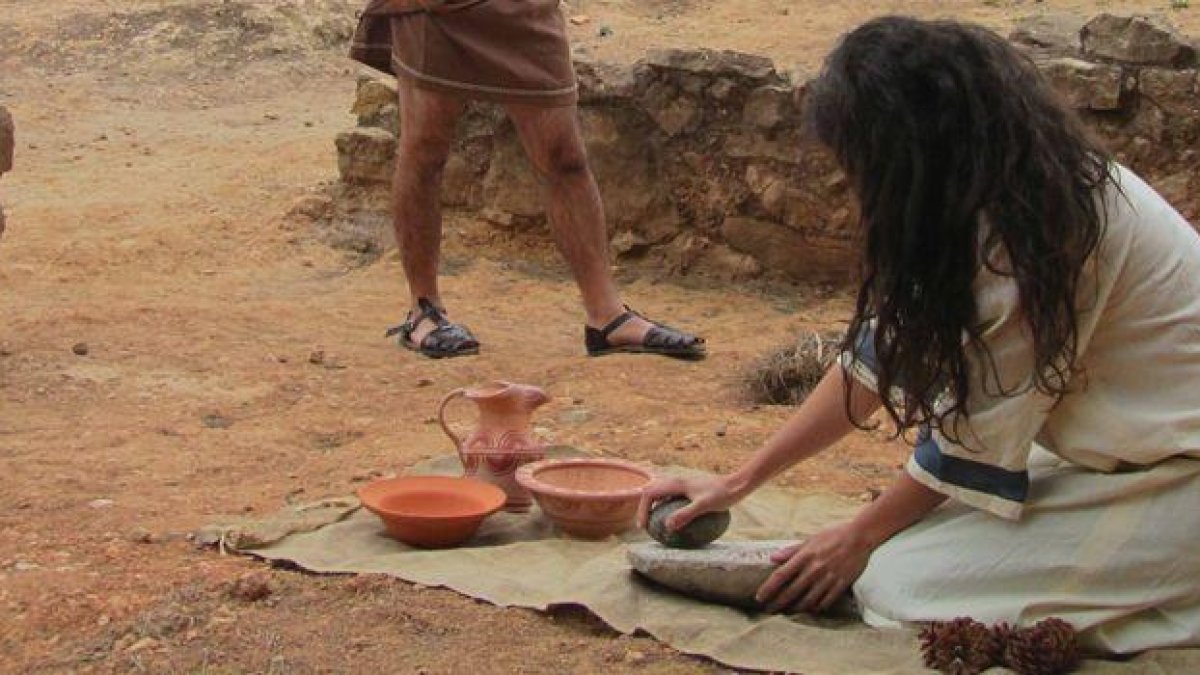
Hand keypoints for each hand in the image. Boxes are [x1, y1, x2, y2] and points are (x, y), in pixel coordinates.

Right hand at [636, 475, 741, 530]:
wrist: (737, 484)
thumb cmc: (722, 495)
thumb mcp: (704, 506)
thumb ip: (685, 515)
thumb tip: (667, 526)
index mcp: (676, 484)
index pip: (649, 494)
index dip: (642, 510)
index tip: (644, 527)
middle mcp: (676, 481)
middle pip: (651, 492)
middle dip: (644, 508)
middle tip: (645, 526)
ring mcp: (683, 484)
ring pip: (660, 493)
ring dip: (654, 507)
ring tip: (655, 524)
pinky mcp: (690, 488)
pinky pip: (671, 497)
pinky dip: (666, 507)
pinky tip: (676, 522)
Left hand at [756, 523, 872, 613]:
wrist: (859, 537)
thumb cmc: (833, 535)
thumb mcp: (810, 539)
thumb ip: (791, 550)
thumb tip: (773, 558)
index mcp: (804, 556)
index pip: (780, 576)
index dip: (768, 589)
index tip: (760, 597)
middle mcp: (814, 569)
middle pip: (791, 592)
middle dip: (778, 604)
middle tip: (769, 610)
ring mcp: (828, 578)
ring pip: (807, 601)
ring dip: (795, 609)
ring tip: (787, 612)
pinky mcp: (841, 584)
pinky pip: (825, 602)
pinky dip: (816, 608)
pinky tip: (810, 610)